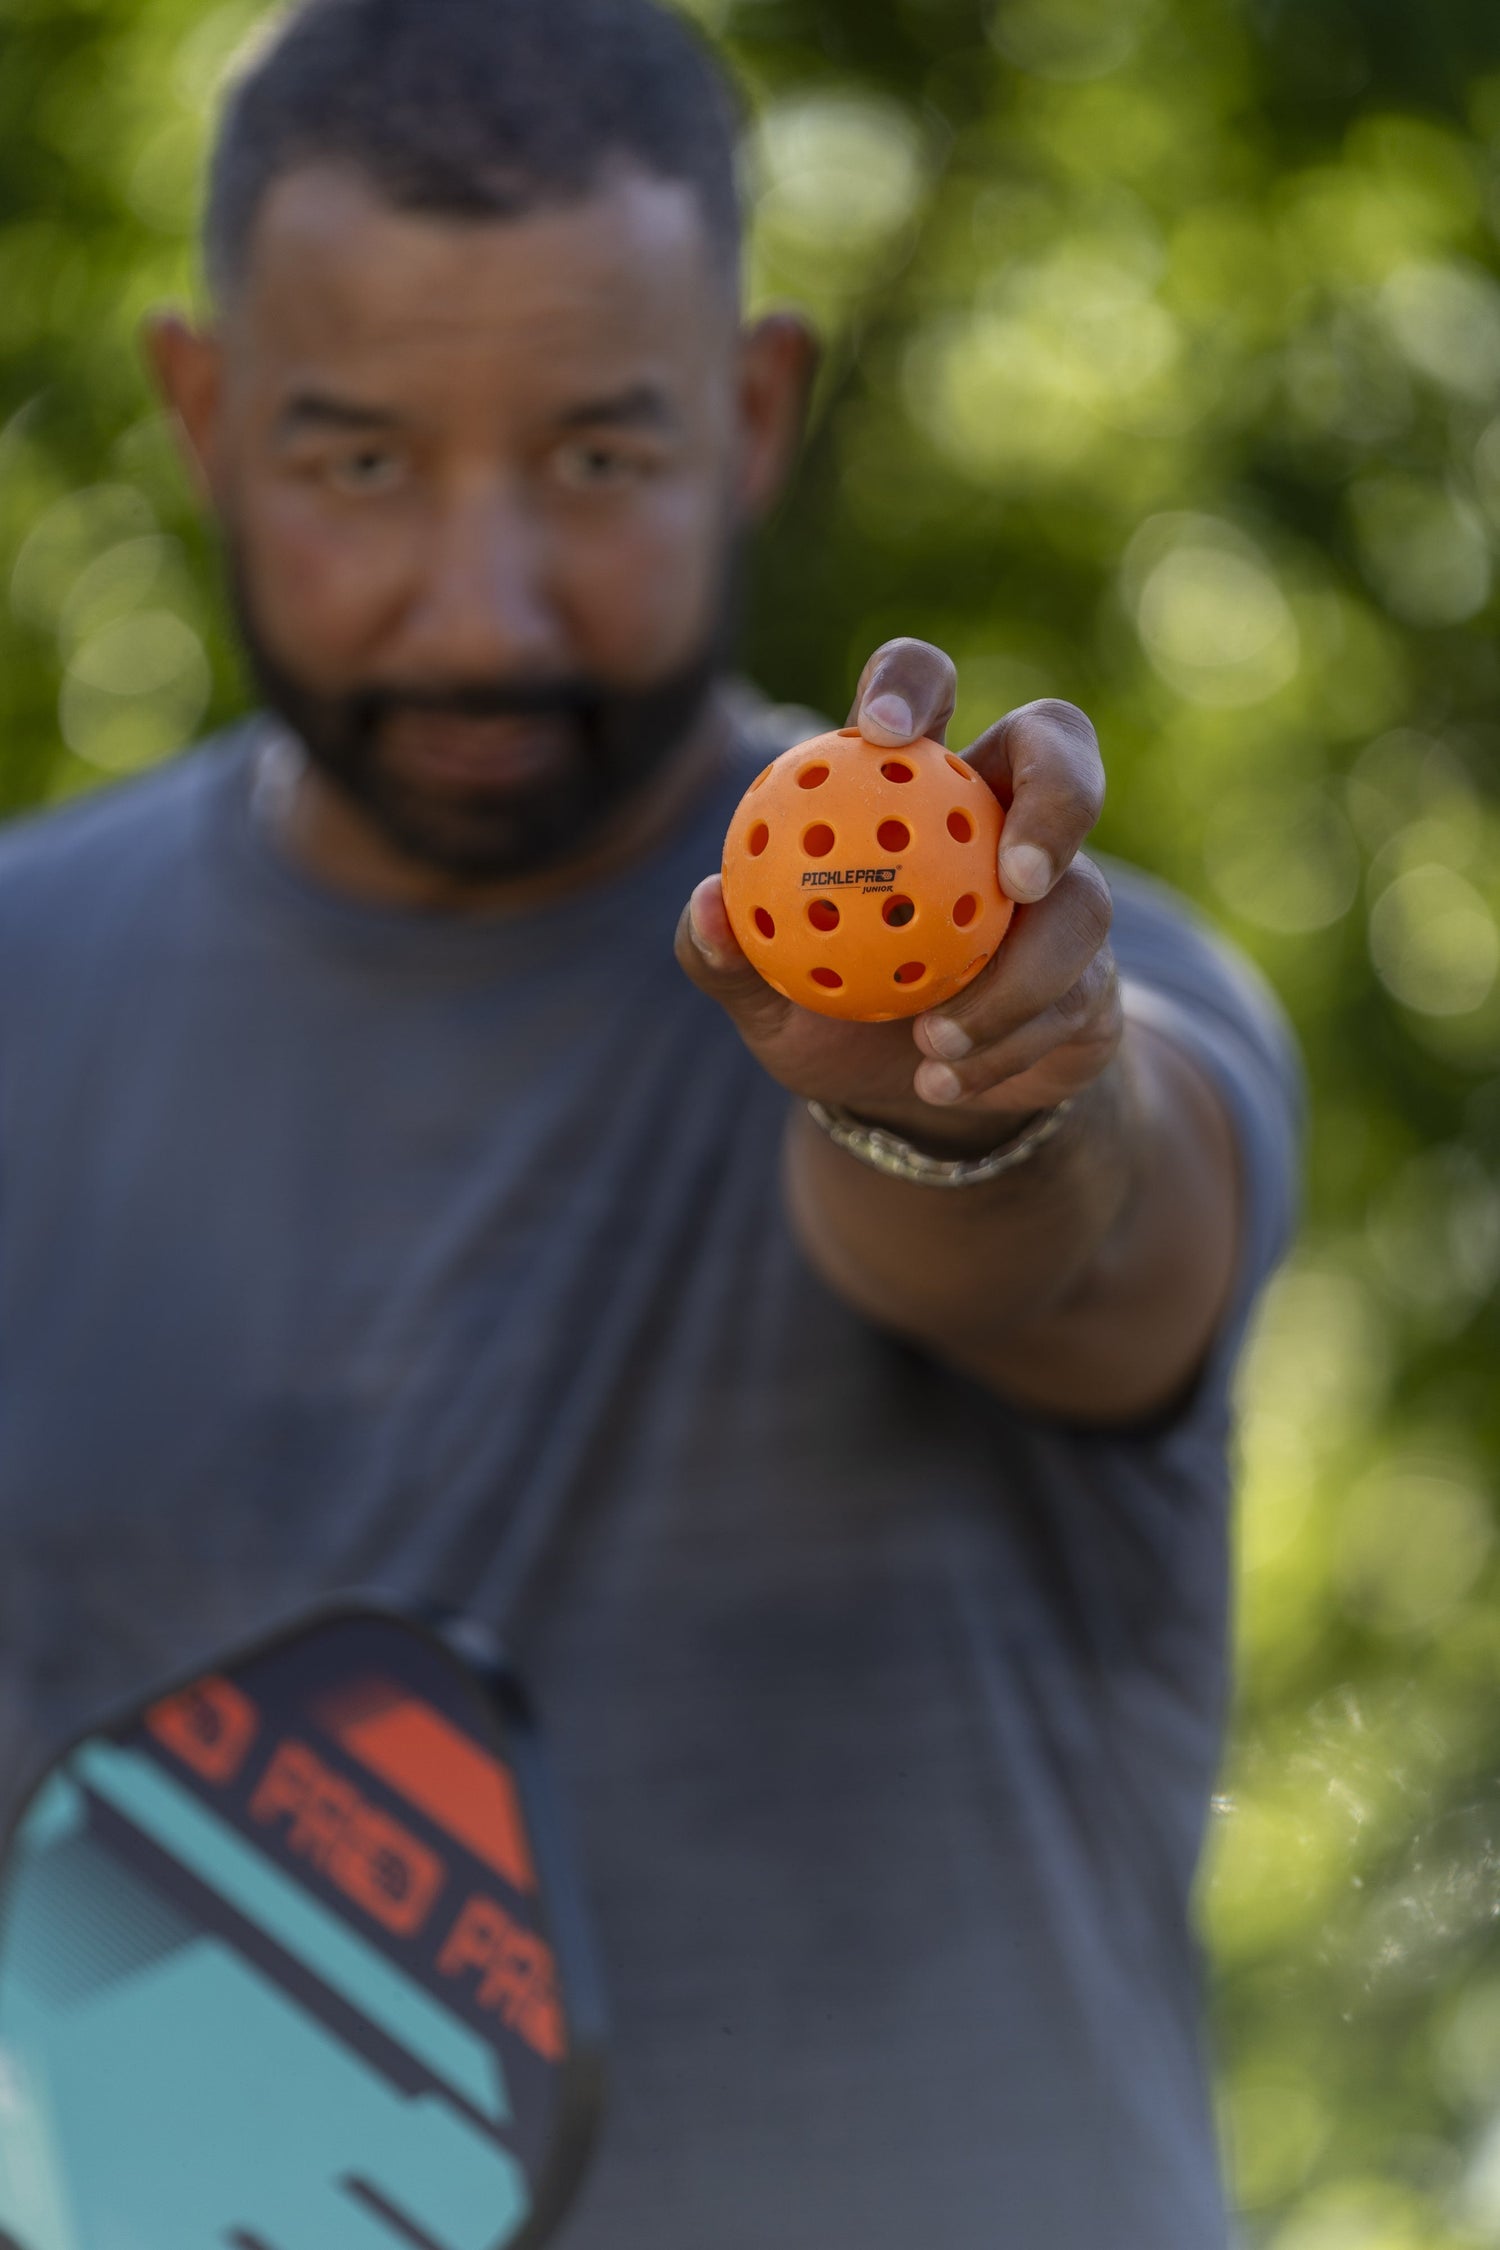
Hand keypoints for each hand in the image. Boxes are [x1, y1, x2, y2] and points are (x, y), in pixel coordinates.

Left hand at [676, 639, 1120, 1148]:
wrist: (904, 1104)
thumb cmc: (828, 1018)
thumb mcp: (761, 996)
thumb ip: (726, 951)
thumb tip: (706, 906)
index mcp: (916, 786)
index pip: (924, 692)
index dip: (910, 685)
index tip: (881, 733)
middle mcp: (1002, 817)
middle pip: (1061, 745)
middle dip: (1060, 792)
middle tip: (1016, 875)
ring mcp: (1064, 893)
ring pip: (1080, 901)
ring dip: (1015, 981)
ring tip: (933, 1038)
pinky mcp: (1097, 974)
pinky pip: (1073, 1001)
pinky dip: (1005, 1047)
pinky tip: (944, 1080)